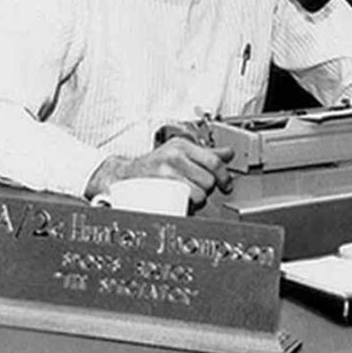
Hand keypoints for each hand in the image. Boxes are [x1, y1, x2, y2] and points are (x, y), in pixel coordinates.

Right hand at [86, 136, 234, 209]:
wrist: (122, 177)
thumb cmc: (153, 167)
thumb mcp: (179, 153)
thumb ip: (206, 153)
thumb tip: (229, 153)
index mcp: (182, 145)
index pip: (214, 160)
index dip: (224, 176)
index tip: (227, 185)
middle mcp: (174, 155)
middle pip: (208, 180)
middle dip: (206, 189)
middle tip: (195, 190)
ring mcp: (166, 171)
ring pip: (200, 193)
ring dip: (198, 201)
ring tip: (187, 197)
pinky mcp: (160, 187)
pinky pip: (188, 201)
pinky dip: (190, 207)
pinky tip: (184, 203)